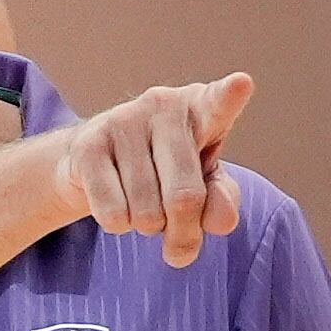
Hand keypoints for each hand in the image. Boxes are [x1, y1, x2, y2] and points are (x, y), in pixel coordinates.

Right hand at [54, 74, 250, 267]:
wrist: (93, 164)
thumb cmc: (164, 171)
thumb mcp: (203, 183)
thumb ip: (222, 200)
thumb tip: (223, 221)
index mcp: (201, 108)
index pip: (219, 104)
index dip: (229, 96)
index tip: (242, 84)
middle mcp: (163, 104)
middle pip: (184, 196)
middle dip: (183, 234)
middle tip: (179, 246)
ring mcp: (123, 120)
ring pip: (146, 212)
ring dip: (147, 227)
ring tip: (143, 206)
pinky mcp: (88, 145)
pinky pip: (113, 213)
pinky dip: (118, 224)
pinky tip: (117, 203)